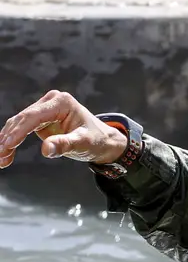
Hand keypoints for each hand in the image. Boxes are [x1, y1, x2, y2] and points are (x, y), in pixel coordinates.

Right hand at [0, 91, 127, 167]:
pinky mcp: (39, 119)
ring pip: (17, 124)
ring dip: (6, 142)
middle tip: (0, 157)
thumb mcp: (83, 143)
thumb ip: (65, 145)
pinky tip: (5, 156)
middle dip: (8, 139)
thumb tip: (46, 150)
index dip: (18, 132)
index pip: (33, 116)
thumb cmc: (96, 140)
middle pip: (22, 119)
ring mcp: (44, 109)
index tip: (6, 146)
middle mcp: (50, 102)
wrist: (103, 141)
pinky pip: (20, 129)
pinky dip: (11, 142)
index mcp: (62, 102)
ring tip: (1, 160)